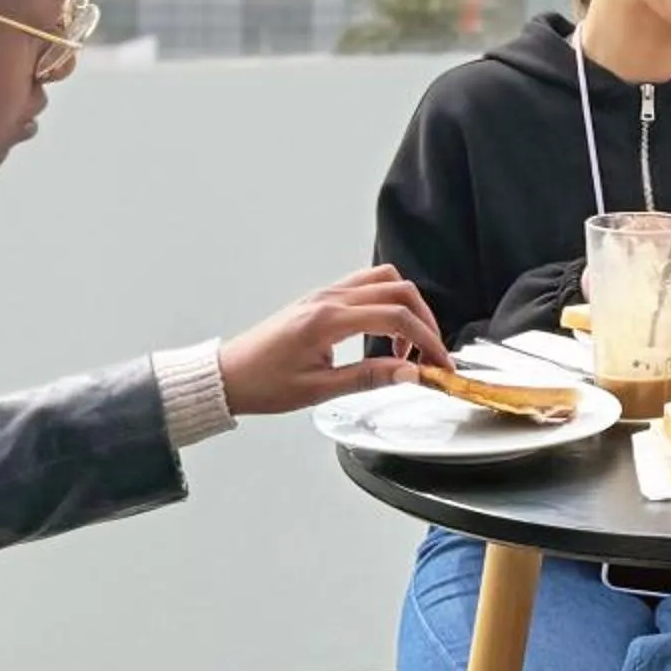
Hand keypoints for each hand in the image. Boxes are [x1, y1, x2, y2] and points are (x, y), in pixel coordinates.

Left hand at [216, 266, 452, 416]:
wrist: (230, 375)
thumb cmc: (265, 384)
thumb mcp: (319, 390)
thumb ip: (369, 378)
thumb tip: (410, 373)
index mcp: (328, 319)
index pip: (395, 317)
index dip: (427, 340)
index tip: (440, 365)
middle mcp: (329, 298)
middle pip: (398, 290)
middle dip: (425, 321)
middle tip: (432, 355)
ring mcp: (325, 293)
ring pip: (384, 280)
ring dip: (407, 307)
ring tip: (408, 345)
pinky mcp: (321, 298)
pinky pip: (365, 285)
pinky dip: (387, 302)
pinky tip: (384, 333)